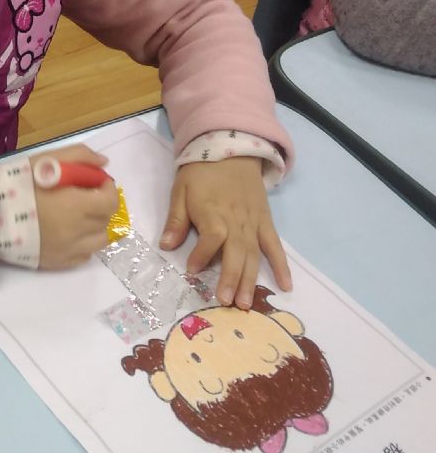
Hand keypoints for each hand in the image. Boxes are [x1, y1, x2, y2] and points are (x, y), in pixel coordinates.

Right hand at [35, 145, 116, 269]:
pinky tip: (70, 233)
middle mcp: (77, 231)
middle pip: (105, 220)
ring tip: (80, 217)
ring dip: (96, 227)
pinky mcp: (58, 262)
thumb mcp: (47, 160)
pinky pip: (83, 256)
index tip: (98, 183)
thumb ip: (80, 156)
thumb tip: (104, 163)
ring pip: (99, 241)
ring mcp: (68, 250)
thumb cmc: (18, 183)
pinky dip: (83, 244)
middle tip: (85, 197)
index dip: (108, 189)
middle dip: (101, 206)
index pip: (110, 202)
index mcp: (77, 205)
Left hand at [160, 157, 290, 308]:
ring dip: (251, 280)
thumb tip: (166, 245)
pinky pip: (275, 246)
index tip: (191, 270)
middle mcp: (237, 221)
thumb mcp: (181, 191)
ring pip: (254, 255)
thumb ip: (176, 220)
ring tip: (247, 303)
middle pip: (236, 253)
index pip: (211, 238)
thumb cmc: (201, 172)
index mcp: (214, 213)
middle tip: (227, 302)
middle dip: (231, 278)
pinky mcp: (266, 222)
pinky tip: (286, 285)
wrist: (231, 149)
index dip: (202, 255)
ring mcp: (254, 223)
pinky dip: (281, 265)